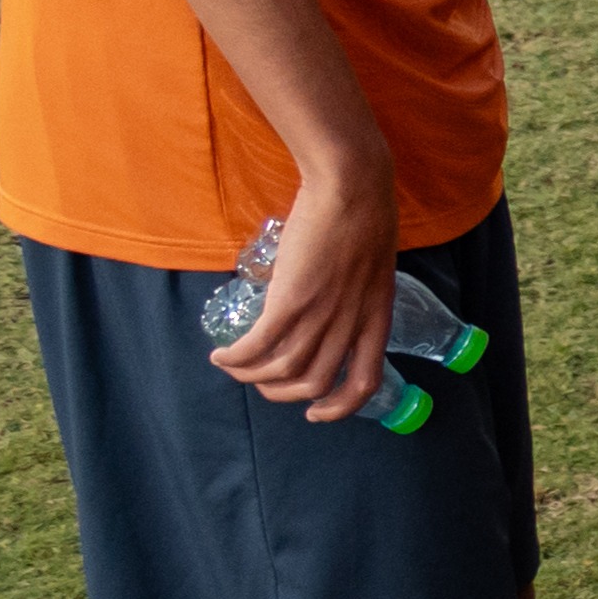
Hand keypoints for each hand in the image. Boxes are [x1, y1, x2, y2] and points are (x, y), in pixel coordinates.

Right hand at [221, 138, 406, 421]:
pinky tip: (221, 355)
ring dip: (250, 376)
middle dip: (281, 393)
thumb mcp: (371, 269)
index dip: (339, 407)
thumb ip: (353, 295)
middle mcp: (350, 324)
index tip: (315, 412)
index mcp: (376, 319)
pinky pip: (258, 345)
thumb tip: (323, 304)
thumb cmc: (362, 217)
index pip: (364, 383)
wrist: (352, 186)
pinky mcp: (292, 299)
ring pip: (281, 370)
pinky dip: (236, 358)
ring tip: (231, 365)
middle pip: (312, 383)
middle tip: (261, 382)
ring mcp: (322, 314)